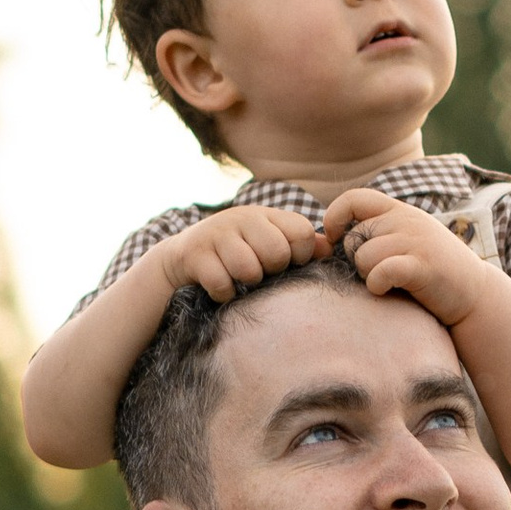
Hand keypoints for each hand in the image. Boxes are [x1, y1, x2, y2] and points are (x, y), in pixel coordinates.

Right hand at [151, 206, 327, 304]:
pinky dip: (223, 294)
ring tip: (237, 279)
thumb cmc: (234, 255)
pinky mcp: (195, 254)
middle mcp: (243, 217)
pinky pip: (221, 284)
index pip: (302, 232)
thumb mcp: (266, 243)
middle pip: (277, 252)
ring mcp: (217, 234)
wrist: (181, 259)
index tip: (286, 263)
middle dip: (270, 271)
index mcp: (266, 215)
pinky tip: (219, 287)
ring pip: (248, 269)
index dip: (299, 255)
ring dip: (244, 284)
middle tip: (257, 272)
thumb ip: (299, 244)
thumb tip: (329, 249)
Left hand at [317, 188, 493, 328]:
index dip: (335, 218)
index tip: (336, 241)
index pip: (354, 198)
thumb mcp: (406, 240)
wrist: (476, 295)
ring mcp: (416, 241)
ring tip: (386, 283)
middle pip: (354, 237)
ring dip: (366, 275)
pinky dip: (376, 284)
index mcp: (400, 211)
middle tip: (376, 274)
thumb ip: (376, 233)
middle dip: (356, 261)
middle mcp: (407, 220)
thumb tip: (325, 240)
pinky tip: (386, 290)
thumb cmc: (432, 273)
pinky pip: (381, 271)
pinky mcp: (423, 265)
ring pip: (363, 256)